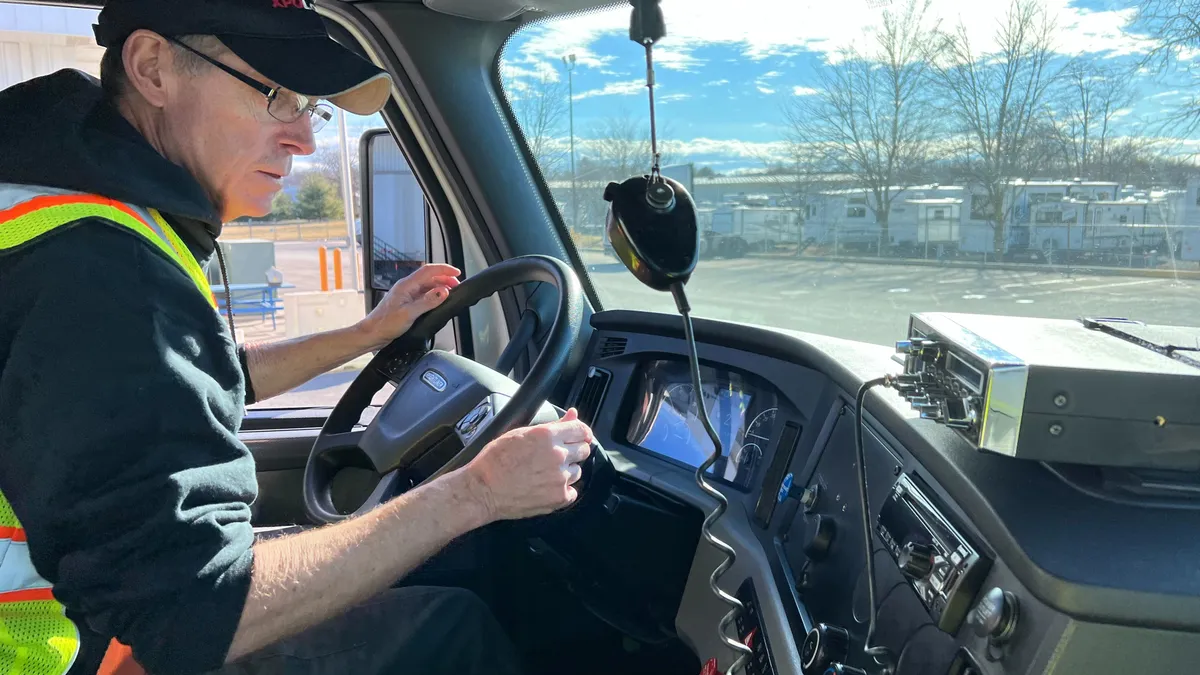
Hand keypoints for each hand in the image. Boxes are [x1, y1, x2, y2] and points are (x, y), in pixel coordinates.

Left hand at [357, 264, 460, 349]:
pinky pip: (423, 294)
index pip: (428, 270)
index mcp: (406, 285)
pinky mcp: (407, 302)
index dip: (444, 270)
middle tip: (457, 286)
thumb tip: (443, 292)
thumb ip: (427, 302)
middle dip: (445, 278)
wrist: (372, 334)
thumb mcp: (408, 313)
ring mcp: (407, 294)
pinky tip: (438, 302)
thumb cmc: (385, 324)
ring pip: (427, 285)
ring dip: (440, 286)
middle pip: (429, 276)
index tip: (457, 273)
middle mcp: (407, 287)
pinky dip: (434, 295)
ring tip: (451, 293)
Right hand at [462, 408, 594, 521]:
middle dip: (573, 451)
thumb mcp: (520, 433)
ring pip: (577, 471)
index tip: (579, 437)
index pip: (581, 430)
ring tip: (544, 474)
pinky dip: (563, 491)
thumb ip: (552, 424)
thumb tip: (572, 414)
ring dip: (566, 471)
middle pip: (583, 450)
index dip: (581, 433)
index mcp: (547, 435)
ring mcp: (560, 478)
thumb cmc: (495, 461)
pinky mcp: (558, 497)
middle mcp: (557, 455)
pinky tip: (546, 488)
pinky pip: (572, 492)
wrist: (483, 490)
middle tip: (555, 457)